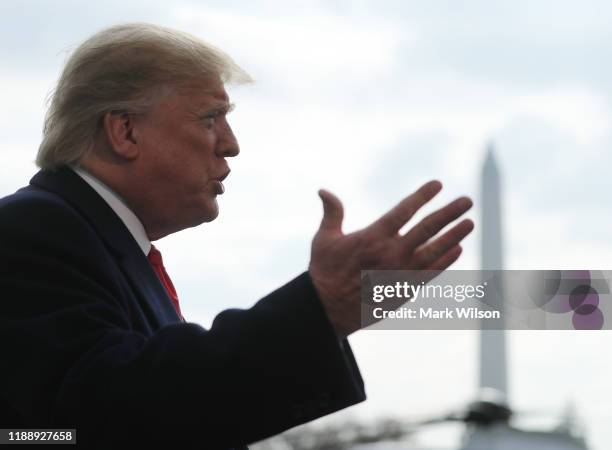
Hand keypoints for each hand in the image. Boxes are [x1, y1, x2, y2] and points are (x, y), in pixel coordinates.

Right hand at [308, 180, 473, 337]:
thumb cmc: (325, 271)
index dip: (422, 196)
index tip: (437, 185)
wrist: (328, 310)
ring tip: (469, 223)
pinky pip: (431, 272)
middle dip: (449, 212)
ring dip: (454, 235)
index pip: (404, 211)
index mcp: (373, 236)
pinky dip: (446, 260)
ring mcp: (401, 272)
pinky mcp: (405, 289)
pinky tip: (457, 249)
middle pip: (427, 228)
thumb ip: (332, 213)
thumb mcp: (324, 239)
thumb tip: (323, 190)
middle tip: (466, 201)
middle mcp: (392, 252)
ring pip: (435, 251)